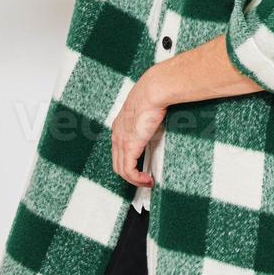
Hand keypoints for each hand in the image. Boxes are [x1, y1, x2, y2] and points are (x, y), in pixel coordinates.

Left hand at [111, 74, 166, 188]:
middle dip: (130, 175)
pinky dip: (137, 179)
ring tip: (147, 183)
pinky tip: (148, 180)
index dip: (128, 162)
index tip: (141, 168)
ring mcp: (120, 141)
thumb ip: (148, 121)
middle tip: (144, 179)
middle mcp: (117, 134)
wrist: (153, 91)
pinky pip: (128, 171)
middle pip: (117, 163)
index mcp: (119, 126)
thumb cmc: (153, 96)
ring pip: (121, 170)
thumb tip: (157, 125)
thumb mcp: (148, 111)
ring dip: (134, 180)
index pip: (117, 151)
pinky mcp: (128, 146)